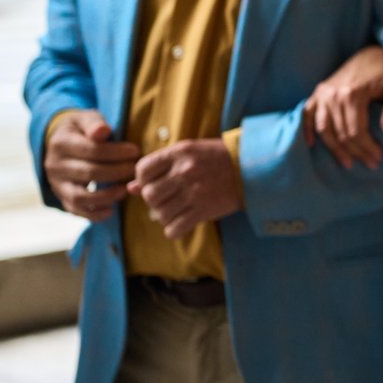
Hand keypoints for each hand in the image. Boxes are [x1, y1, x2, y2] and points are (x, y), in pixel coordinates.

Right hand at [42, 110, 139, 221]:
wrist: (59, 142)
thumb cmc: (81, 129)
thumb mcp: (85, 118)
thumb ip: (94, 123)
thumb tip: (103, 131)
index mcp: (61, 143)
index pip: (91, 150)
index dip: (116, 152)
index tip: (135, 152)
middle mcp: (54, 165)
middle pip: (88, 173)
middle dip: (116, 173)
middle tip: (136, 171)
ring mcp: (56, 184)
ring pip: (79, 196)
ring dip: (106, 196)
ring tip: (125, 190)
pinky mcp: (61, 197)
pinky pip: (75, 210)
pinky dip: (93, 213)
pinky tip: (111, 210)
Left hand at [128, 138, 244, 239]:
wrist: (252, 168)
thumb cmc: (217, 158)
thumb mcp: (189, 153)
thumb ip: (160, 167)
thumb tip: (130, 188)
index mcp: (180, 153)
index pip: (143, 170)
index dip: (143, 179)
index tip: (154, 182)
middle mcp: (185, 172)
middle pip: (149, 195)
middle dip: (154, 199)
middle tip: (166, 197)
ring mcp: (194, 192)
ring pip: (160, 214)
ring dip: (164, 215)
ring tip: (176, 209)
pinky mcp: (204, 211)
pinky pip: (174, 229)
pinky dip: (174, 229)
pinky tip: (182, 221)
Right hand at [302, 44, 382, 168]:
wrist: (372, 53)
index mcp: (353, 93)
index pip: (356, 131)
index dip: (367, 148)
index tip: (378, 158)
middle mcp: (334, 95)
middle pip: (341, 134)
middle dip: (356, 152)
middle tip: (371, 163)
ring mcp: (323, 93)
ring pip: (324, 130)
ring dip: (335, 149)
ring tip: (348, 163)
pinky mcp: (318, 92)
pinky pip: (307, 115)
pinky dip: (307, 131)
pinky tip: (312, 145)